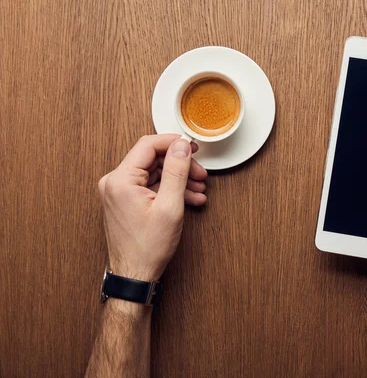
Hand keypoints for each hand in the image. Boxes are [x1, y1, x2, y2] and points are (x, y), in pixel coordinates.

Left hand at [98, 134, 207, 281]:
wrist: (134, 275)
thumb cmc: (147, 248)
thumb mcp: (170, 207)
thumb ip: (177, 172)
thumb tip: (182, 147)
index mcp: (120, 180)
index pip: (148, 145)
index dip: (173, 143)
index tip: (192, 146)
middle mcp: (114, 182)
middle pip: (152, 159)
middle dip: (180, 165)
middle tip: (200, 173)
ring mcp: (118, 192)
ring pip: (153, 173)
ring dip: (178, 179)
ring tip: (198, 189)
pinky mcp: (125, 200)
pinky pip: (149, 186)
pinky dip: (169, 190)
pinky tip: (188, 198)